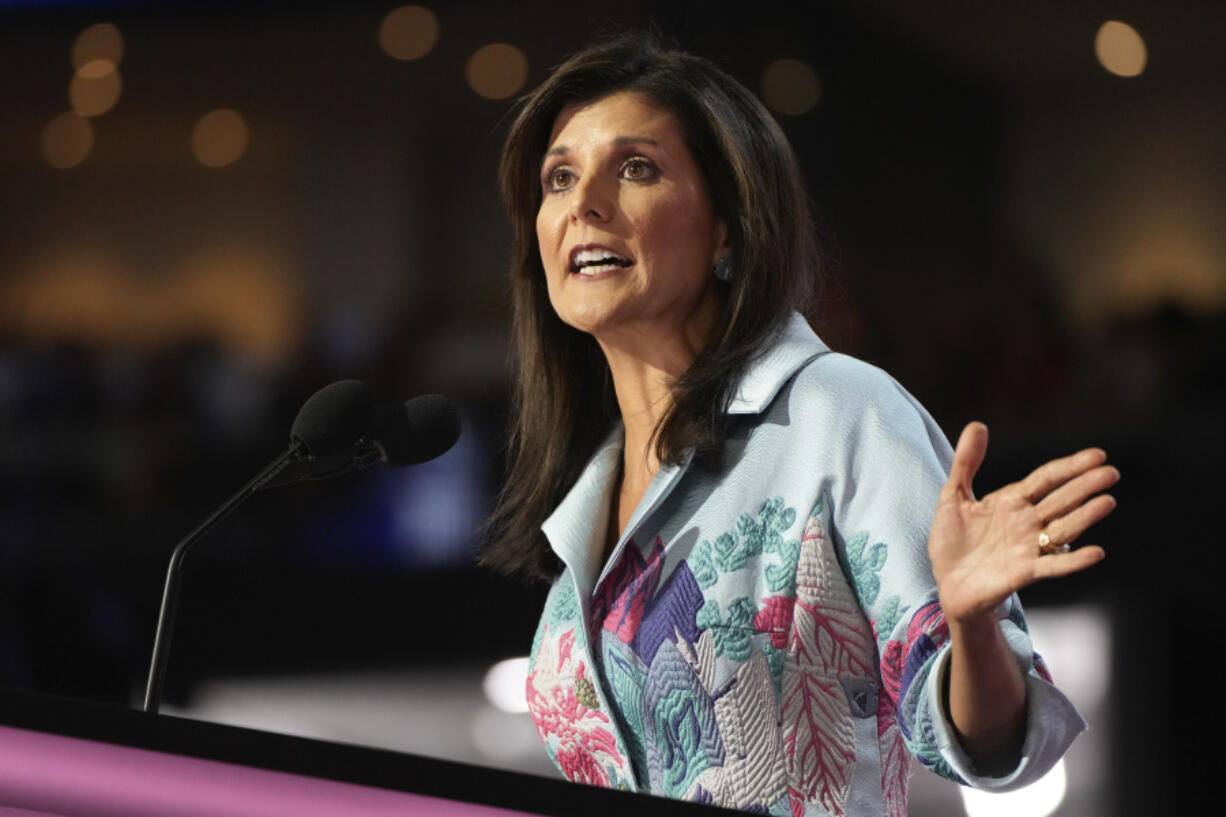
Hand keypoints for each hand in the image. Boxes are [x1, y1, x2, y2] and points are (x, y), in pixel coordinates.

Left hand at [929, 422, 1118, 624]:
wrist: (947, 583)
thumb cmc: (953, 541)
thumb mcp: (953, 496)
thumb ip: (966, 462)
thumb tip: (977, 425)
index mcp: (1013, 502)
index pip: (1047, 479)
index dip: (1070, 466)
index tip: (1097, 455)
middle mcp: (1027, 522)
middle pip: (1061, 500)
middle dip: (1085, 486)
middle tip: (1111, 472)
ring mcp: (1029, 547)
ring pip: (1063, 529)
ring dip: (1085, 517)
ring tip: (1107, 501)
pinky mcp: (1024, 572)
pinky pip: (1053, 565)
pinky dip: (1074, 560)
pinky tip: (1096, 552)